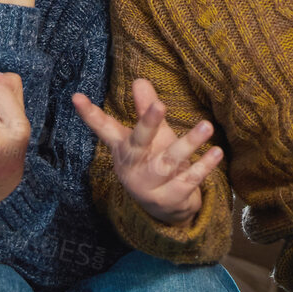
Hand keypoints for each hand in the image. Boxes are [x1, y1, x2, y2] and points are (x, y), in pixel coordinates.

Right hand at [73, 78, 222, 226]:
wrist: (165, 211)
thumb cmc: (154, 162)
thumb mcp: (150, 137)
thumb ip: (145, 110)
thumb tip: (140, 80)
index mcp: (123, 150)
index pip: (103, 129)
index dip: (89, 114)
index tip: (76, 97)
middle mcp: (132, 168)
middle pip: (138, 144)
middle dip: (148, 124)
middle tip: (159, 104)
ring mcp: (150, 185)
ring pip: (168, 162)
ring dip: (188, 143)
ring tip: (206, 125)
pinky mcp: (170, 198)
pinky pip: (188, 180)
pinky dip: (204, 166)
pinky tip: (216, 152)